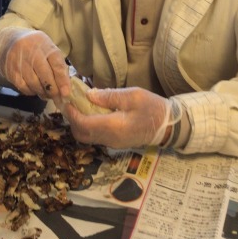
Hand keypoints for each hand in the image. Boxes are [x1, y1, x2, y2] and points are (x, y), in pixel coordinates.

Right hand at [0, 27, 70, 101]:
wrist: (10, 41)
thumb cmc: (36, 48)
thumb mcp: (49, 50)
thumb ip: (59, 66)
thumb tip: (66, 88)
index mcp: (46, 45)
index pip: (57, 64)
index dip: (63, 80)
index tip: (66, 93)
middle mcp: (32, 52)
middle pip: (45, 76)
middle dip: (53, 90)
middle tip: (58, 97)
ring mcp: (19, 62)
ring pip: (34, 83)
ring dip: (42, 93)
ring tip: (47, 94)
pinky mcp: (11, 71)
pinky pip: (23, 87)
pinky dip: (31, 91)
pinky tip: (35, 90)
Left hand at [64, 87, 179, 148]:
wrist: (169, 126)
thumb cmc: (153, 108)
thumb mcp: (132, 96)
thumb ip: (109, 96)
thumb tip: (89, 95)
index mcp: (112, 127)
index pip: (82, 124)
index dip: (71, 113)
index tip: (67, 100)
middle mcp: (109, 139)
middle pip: (81, 134)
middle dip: (72, 119)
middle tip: (70, 103)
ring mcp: (113, 143)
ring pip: (87, 137)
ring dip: (79, 123)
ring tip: (79, 106)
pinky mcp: (116, 143)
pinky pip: (96, 136)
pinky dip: (88, 126)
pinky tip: (91, 112)